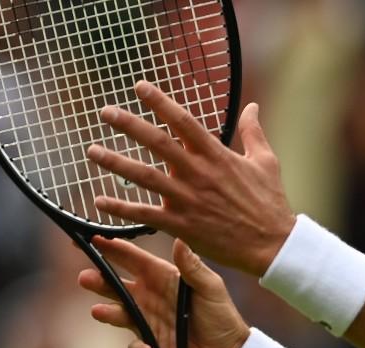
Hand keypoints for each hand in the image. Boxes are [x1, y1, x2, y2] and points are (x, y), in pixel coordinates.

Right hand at [78, 237, 249, 347]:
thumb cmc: (223, 318)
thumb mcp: (211, 289)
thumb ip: (193, 268)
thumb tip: (178, 240)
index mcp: (166, 280)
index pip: (134, 260)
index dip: (113, 248)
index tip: (91, 237)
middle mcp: (153, 299)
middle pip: (118, 286)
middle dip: (99, 281)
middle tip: (84, 277)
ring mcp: (150, 324)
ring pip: (120, 315)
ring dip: (108, 313)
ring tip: (99, 311)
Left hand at [86, 81, 295, 276]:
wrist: (272, 244)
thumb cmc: (270, 203)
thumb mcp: (266, 162)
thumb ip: (253, 133)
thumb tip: (252, 107)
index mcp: (217, 156)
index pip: (184, 121)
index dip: (160, 102)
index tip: (139, 86)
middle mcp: (198, 174)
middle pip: (157, 143)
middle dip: (129, 124)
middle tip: (106, 112)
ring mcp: (188, 200)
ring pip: (144, 177)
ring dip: (116, 163)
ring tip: (92, 151)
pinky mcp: (182, 225)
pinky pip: (144, 214)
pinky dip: (120, 208)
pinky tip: (99, 201)